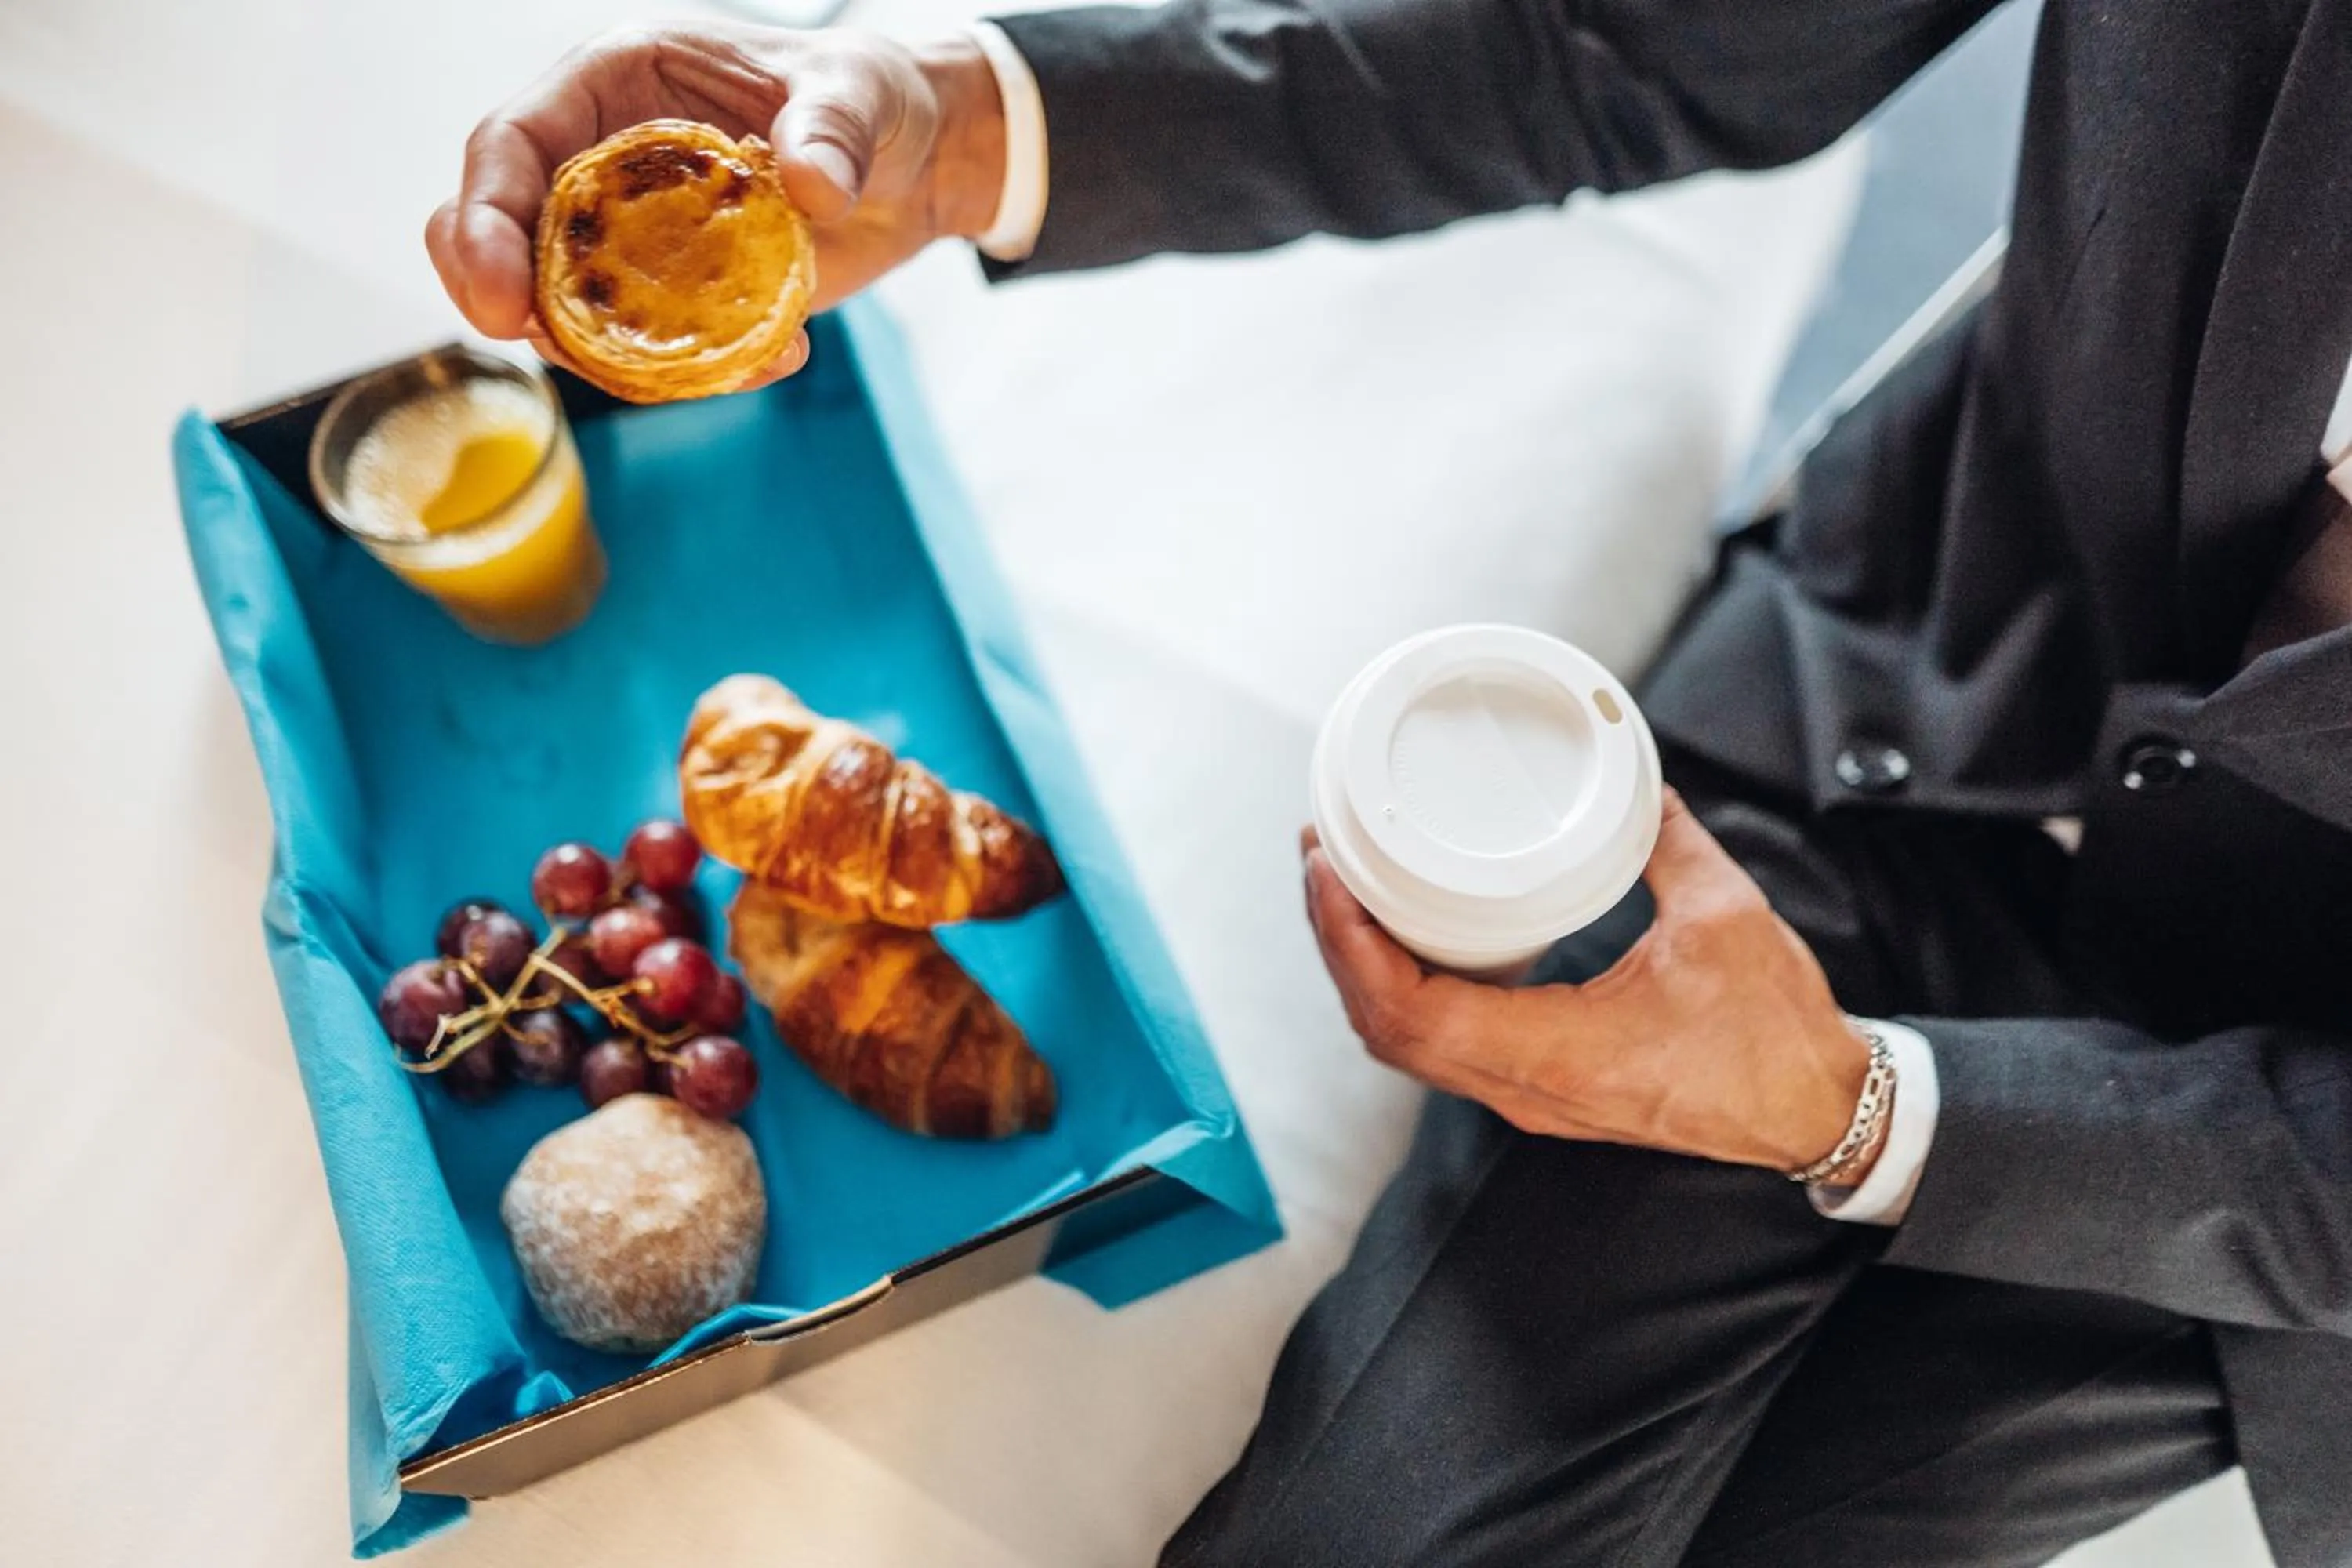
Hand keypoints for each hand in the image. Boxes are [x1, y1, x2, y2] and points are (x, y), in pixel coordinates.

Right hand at [426, 23, 1008, 388]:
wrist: (918, 161)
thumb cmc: (871, 97)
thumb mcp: (859, 91)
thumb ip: (831, 126)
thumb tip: (809, 183)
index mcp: (617, 83)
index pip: (514, 144)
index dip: (486, 219)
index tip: (499, 298)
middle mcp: (607, 160)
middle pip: (507, 230)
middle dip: (503, 293)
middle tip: (530, 344)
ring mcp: (637, 232)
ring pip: (571, 304)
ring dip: (612, 352)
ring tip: (709, 365)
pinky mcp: (680, 292)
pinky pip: (653, 346)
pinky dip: (693, 372)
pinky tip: (774, 359)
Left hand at [1303, 791, 1874, 1174]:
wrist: (1814, 1112)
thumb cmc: (1775, 1033)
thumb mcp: (1721, 916)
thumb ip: (1664, 842)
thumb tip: (1634, 783)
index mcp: (1558, 1053)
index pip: (1408, 1012)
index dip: (1348, 944)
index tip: (1328, 871)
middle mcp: (1526, 1088)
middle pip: (1384, 1028)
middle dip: (1337, 943)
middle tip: (1321, 857)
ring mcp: (1529, 1095)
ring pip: (1405, 1043)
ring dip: (1361, 968)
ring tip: (1344, 888)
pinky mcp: (1541, 1087)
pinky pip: (1441, 1045)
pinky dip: (1402, 990)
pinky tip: (1401, 936)